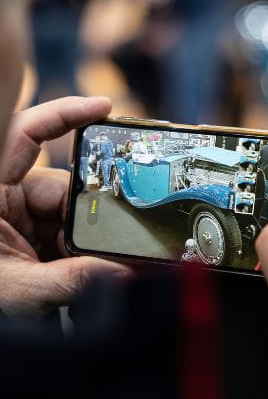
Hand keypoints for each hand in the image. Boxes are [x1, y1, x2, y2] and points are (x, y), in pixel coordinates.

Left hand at [0, 96, 132, 319]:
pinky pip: (63, 231)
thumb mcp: (21, 290)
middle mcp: (5, 196)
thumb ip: (74, 280)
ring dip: (79, 244)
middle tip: (94, 252)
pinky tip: (72, 272)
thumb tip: (124, 271)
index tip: (104, 107)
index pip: (25, 134)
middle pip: (62, 187)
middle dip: (84, 220)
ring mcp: (17, 215)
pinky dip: (74, 252)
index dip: (64, 113)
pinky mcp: (28, 233)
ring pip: (68, 214)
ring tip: (75, 274)